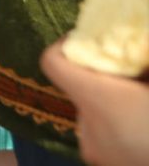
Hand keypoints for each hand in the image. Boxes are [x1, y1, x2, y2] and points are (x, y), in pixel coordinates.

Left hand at [42, 40, 148, 165]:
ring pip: (97, 114)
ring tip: (144, 102)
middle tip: (136, 73)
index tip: (92, 41)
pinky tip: (145, 126)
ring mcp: (98, 153)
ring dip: (119, 105)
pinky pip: (108, 138)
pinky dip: (123, 127)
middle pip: (80, 89)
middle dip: (107, 78)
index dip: (68, 46)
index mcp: (98, 100)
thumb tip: (143, 38)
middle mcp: (88, 127)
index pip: (53, 63)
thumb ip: (146, 59)